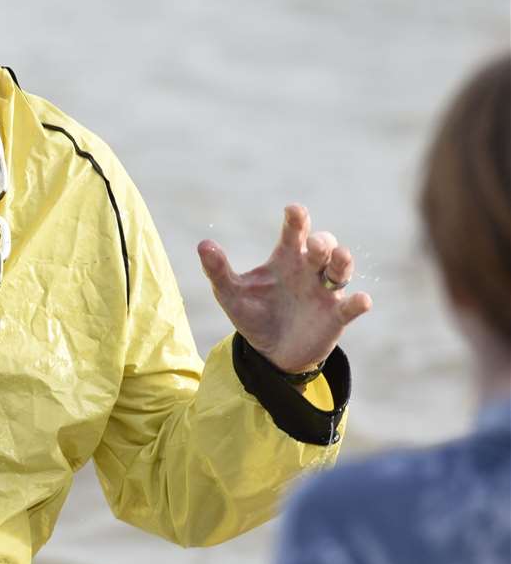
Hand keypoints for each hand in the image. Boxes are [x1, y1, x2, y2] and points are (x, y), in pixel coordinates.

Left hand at [197, 204, 372, 373]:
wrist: (270, 353)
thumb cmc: (253, 314)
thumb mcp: (230, 293)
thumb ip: (217, 270)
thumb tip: (203, 245)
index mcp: (286, 258)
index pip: (295, 232)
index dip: (297, 219)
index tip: (294, 211)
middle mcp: (309, 269)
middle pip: (323, 246)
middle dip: (322, 243)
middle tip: (313, 246)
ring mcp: (325, 291)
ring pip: (342, 269)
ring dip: (343, 261)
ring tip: (340, 257)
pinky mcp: (336, 316)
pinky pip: (351, 306)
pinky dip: (358, 302)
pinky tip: (362, 300)